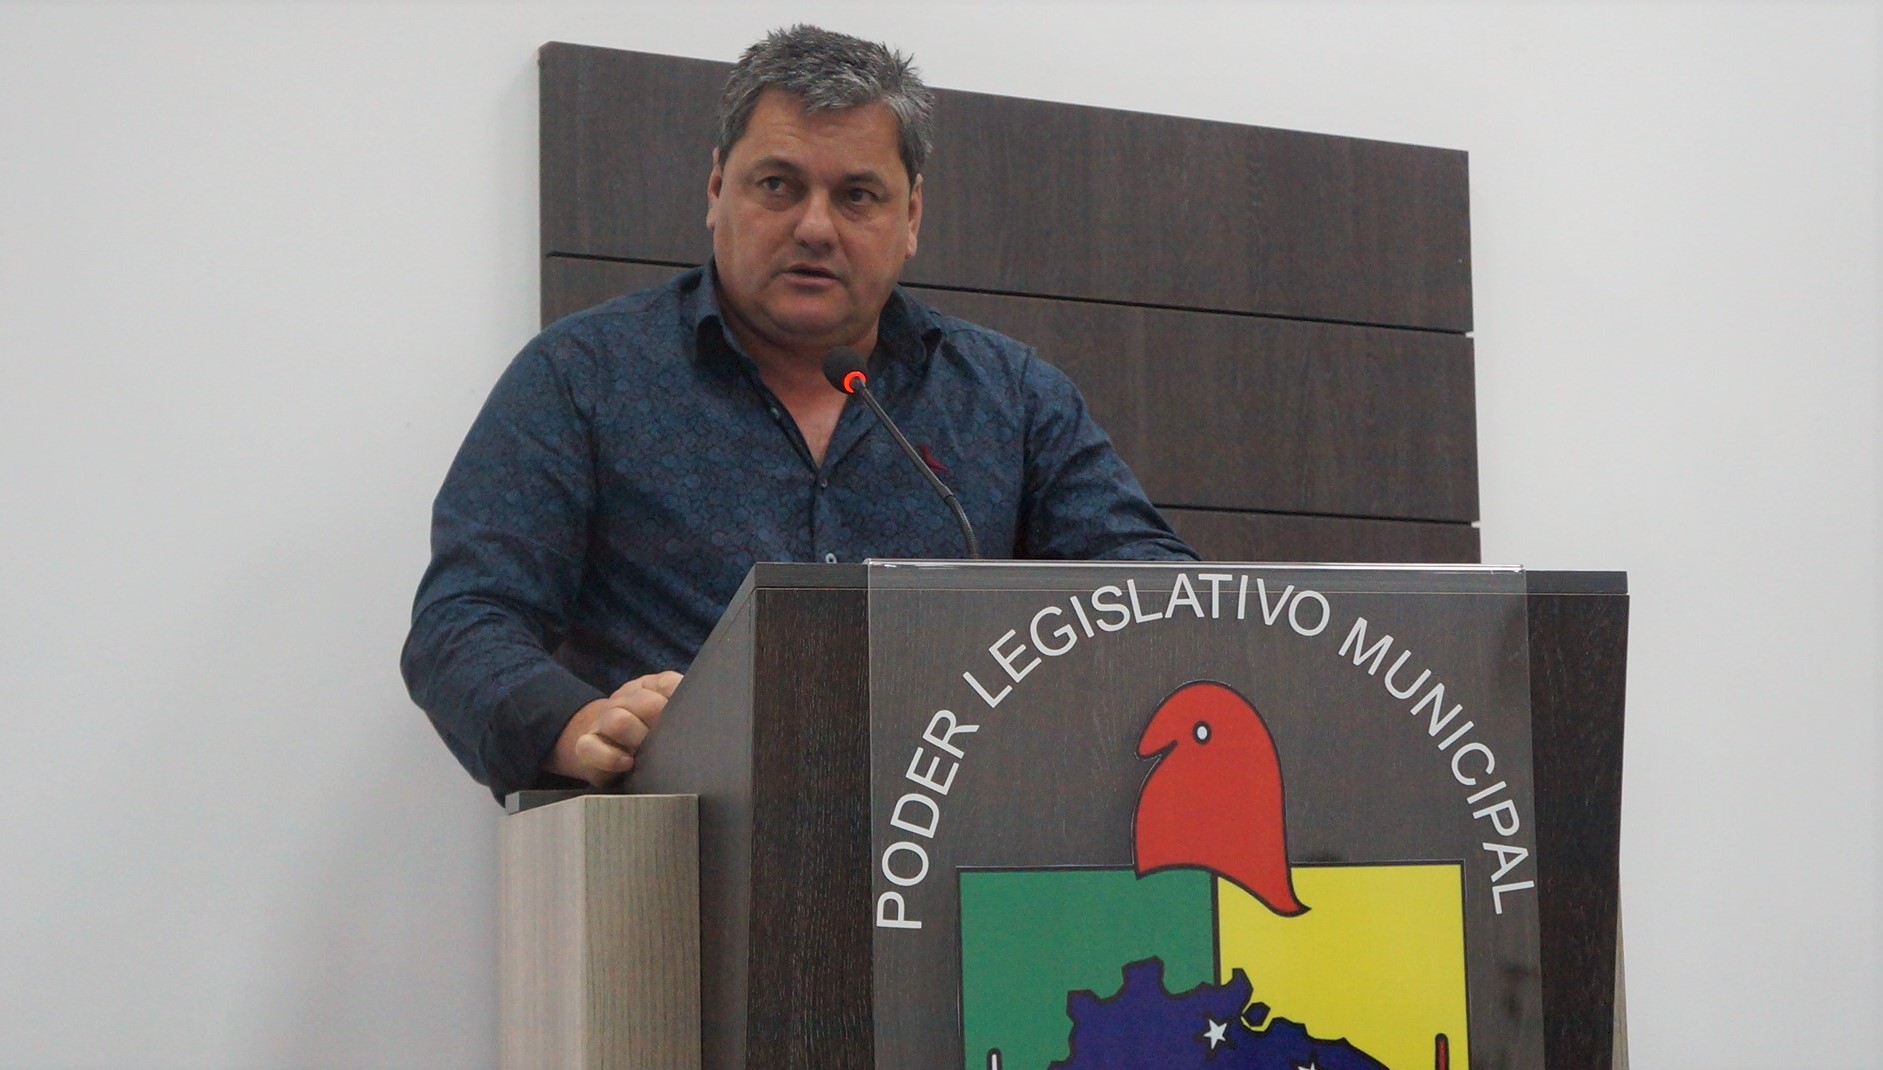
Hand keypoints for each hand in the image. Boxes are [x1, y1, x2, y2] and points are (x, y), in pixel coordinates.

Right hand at [545, 671, 683, 785]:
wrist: (597, 742)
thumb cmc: (641, 730)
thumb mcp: (662, 715)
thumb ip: (681, 708)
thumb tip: (707, 712)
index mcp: (647, 689)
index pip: (668, 684)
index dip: (679, 699)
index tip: (692, 717)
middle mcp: (624, 701)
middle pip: (645, 703)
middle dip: (660, 721)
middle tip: (673, 741)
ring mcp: (603, 722)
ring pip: (618, 721)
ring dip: (637, 737)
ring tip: (648, 752)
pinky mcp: (586, 746)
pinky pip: (591, 748)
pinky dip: (611, 758)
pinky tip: (627, 763)